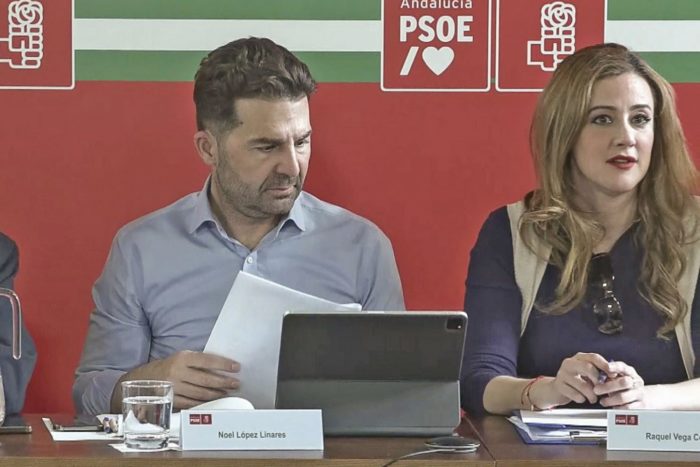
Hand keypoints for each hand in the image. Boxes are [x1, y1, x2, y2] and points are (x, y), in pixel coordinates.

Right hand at [111, 351, 239, 410]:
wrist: (140, 379)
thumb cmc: (167, 366)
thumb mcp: (180, 358)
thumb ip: (197, 361)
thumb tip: (222, 366)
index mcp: (182, 358)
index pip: (207, 360)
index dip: (223, 364)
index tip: (236, 367)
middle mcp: (177, 372)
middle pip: (206, 379)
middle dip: (224, 382)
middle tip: (236, 383)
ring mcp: (173, 388)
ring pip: (200, 393)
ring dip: (217, 394)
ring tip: (227, 392)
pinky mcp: (171, 400)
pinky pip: (191, 403)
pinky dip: (204, 403)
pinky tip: (213, 402)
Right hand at [533, 352, 607, 407]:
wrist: (555, 390)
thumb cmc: (575, 382)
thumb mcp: (586, 373)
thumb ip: (598, 372)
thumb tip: (613, 375)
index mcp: (578, 358)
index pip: (594, 357)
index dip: (605, 365)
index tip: (613, 375)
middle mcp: (569, 363)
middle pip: (588, 368)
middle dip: (598, 380)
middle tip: (601, 389)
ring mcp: (563, 374)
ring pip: (583, 385)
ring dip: (591, 395)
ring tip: (593, 398)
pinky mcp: (559, 386)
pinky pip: (576, 395)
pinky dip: (582, 399)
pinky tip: (581, 398)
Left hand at [594, 360, 648, 407]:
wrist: (639, 396)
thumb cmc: (622, 385)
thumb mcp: (616, 378)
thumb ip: (608, 376)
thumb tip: (596, 378)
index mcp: (630, 372)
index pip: (623, 367)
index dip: (615, 367)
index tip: (607, 367)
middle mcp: (636, 381)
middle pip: (624, 383)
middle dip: (608, 387)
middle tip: (596, 390)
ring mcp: (640, 393)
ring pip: (623, 397)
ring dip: (610, 400)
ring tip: (602, 401)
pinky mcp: (642, 405)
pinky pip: (627, 408)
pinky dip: (617, 408)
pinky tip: (612, 407)